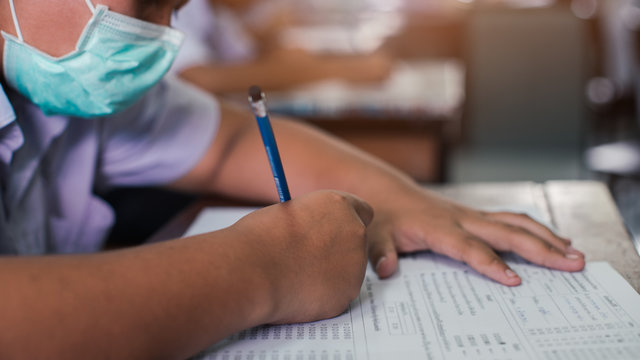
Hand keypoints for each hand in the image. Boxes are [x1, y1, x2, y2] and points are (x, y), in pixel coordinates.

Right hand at [230, 190, 372, 323]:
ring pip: (348, 272)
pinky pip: (337, 294)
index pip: (362, 212)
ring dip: (330, 274)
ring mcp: (355, 266)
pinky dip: (322, 296)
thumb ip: (312, 222)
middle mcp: (355, 232)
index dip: (346, 224)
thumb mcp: (288, 214)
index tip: (333, 232)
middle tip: (310, 259)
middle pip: (357, 243)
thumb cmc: (258, 238)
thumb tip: (315, 233)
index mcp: (339, 205)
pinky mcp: (346, 294)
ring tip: (295, 276)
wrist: (251, 270)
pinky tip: (297, 292)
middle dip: (340, 251)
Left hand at [367, 189, 584, 285]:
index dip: (491, 264)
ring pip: (515, 222)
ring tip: (574, 254)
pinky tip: (554, 239)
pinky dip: (535, 229)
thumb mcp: (375, 236)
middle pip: (506, 233)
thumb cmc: (386, 218)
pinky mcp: (477, 215)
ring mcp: (472, 215)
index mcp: (438, 227)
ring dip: (546, 237)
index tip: (515, 281)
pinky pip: (511, 219)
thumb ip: (380, 253)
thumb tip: (386, 270)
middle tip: (572, 264)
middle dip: (540, 249)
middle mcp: (461, 219)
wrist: (392, 194)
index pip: (469, 248)